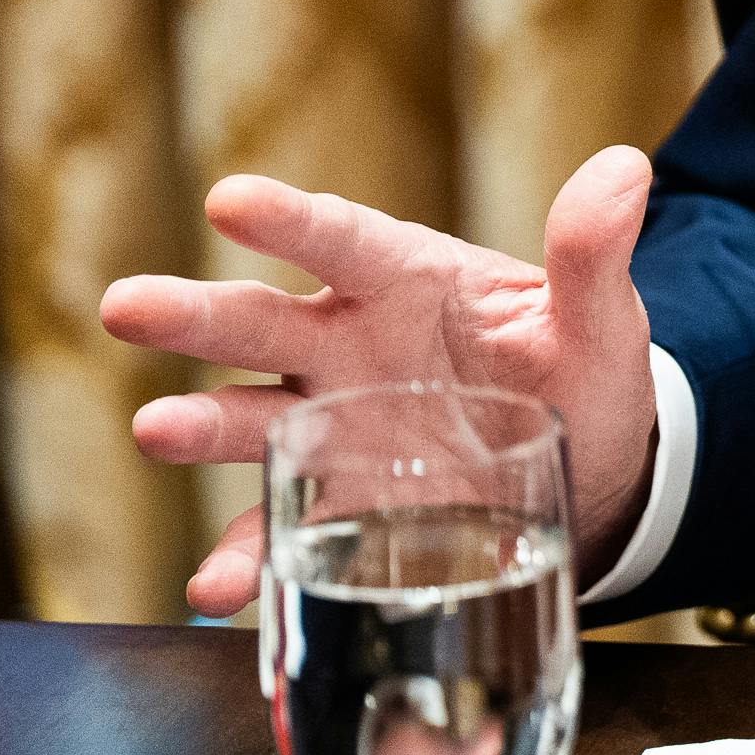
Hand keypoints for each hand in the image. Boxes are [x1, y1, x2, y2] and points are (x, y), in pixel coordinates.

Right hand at [99, 146, 662, 615]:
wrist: (585, 466)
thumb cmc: (580, 371)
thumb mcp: (597, 319)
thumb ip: (594, 253)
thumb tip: (627, 168)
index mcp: (407, 281)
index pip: (341, 241)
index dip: (289, 221)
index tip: (232, 200)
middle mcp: (349, 345)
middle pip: (261, 321)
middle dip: (194, 314)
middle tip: (128, 306)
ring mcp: (333, 424)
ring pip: (247, 419)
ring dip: (199, 426)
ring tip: (156, 428)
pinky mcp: (336, 501)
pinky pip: (278, 527)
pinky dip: (245, 556)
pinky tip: (217, 586)